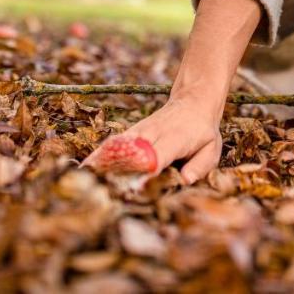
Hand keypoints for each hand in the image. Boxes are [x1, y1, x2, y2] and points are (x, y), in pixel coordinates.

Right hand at [92, 94, 223, 184]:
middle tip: (100, 193)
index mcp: (174, 139)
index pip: (157, 156)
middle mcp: (153, 133)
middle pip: (131, 152)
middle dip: (117, 172)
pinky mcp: (132, 132)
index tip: (134, 187)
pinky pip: (114, 144)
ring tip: (82, 182)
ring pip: (118, 146)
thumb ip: (200, 165)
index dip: (146, 170)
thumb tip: (185, 180)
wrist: (193, 101)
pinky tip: (85, 168)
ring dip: (101, 163)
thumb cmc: (202, 131)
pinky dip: (100, 155)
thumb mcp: (211, 148)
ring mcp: (140, 131)